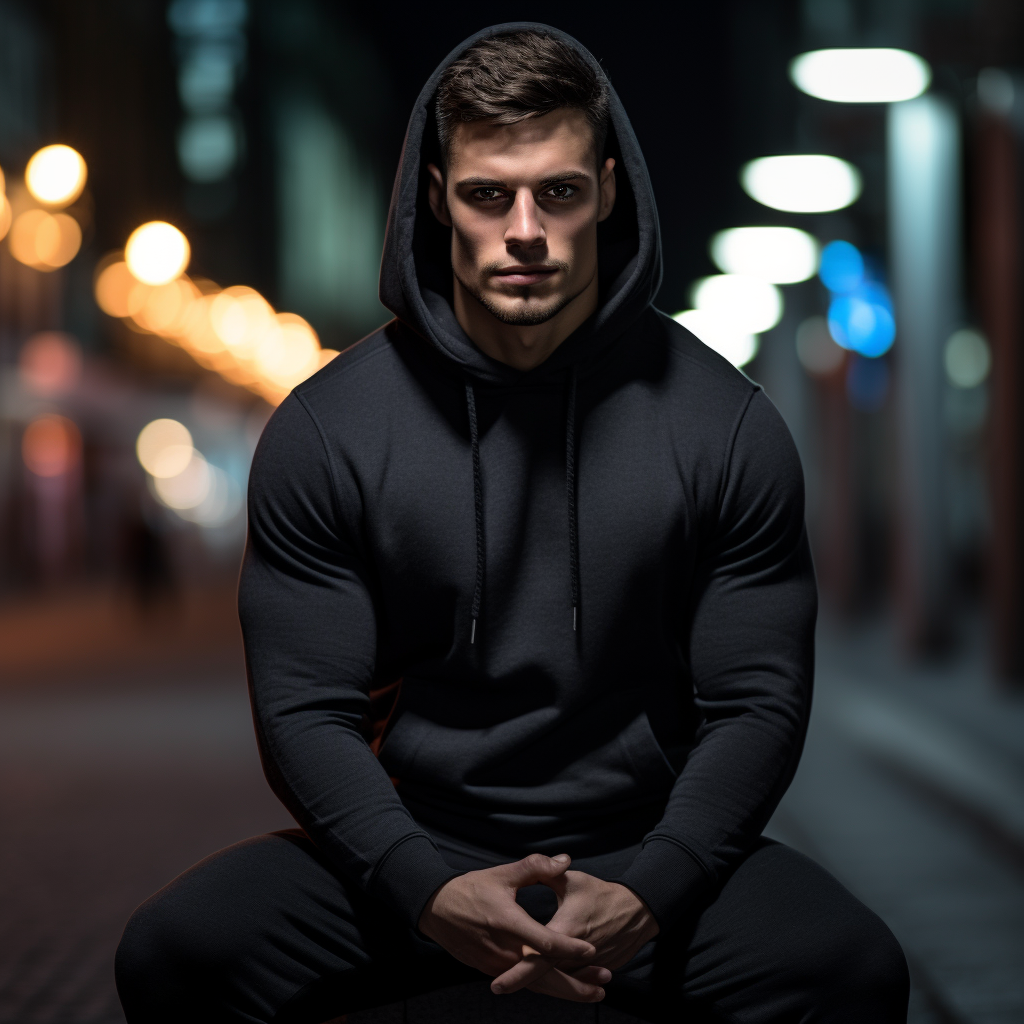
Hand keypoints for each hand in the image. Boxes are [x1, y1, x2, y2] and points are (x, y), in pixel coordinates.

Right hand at [418, 854, 605, 1001]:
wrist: (435, 909)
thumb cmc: (470, 889)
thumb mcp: (503, 874)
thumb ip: (536, 867)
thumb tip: (565, 861)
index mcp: (508, 923)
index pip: (545, 943)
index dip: (571, 948)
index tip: (593, 950)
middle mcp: (503, 951)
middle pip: (544, 976)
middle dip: (576, 984)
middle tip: (603, 986)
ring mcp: (496, 965)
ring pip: (535, 984)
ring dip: (564, 989)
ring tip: (591, 992)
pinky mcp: (490, 970)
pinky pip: (523, 981)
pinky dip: (545, 985)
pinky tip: (563, 985)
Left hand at [490, 870, 659, 999]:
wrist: (637, 910)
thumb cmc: (601, 893)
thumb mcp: (571, 881)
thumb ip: (545, 874)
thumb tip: (523, 867)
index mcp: (565, 931)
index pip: (536, 958)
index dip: (516, 974)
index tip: (496, 983)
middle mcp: (575, 954)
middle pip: (544, 975)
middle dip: (520, 981)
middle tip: (497, 986)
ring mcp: (587, 966)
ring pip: (559, 979)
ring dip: (541, 980)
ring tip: (514, 978)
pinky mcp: (596, 971)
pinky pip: (573, 977)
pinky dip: (560, 978)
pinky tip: (544, 974)